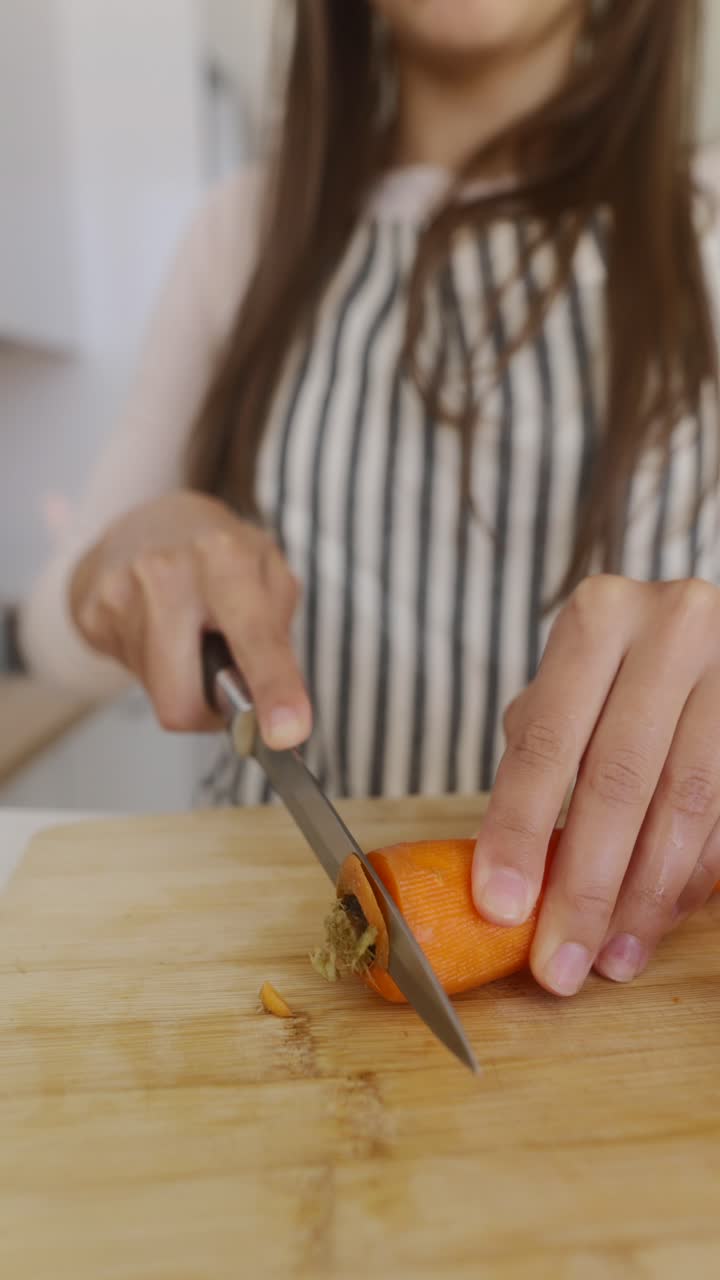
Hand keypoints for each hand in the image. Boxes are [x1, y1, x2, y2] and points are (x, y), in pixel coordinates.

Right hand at [69, 491, 310, 747]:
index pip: (254, 637)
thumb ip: (278, 633)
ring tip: (188, 638)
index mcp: (225, 557)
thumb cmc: (220, 555)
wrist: (145, 524)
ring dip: (184, 683)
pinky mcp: (92, 614)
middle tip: (225, 681)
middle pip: (181, 699)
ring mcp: (120, 593)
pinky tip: (161, 632)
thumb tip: (277, 706)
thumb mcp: (269, 573)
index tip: (286, 733)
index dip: (273, 689)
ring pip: (158, 694)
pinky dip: (157, 670)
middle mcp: (167, 572)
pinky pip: (135, 677)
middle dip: (208, 710)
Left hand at [472, 575, 719, 995]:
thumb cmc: (620, 665)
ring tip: (611, 959)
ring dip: (644, 899)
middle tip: (560, 964)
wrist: (702, 627)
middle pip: (620, 781)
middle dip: (586, 887)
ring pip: (687, 805)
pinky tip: (655, 920)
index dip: (518, 830)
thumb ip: (540, 757)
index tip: (500, 907)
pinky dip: (688, 880)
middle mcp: (673, 630)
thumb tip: (509, 879)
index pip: (546, 741)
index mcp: (599, 617)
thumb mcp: (567, 684)